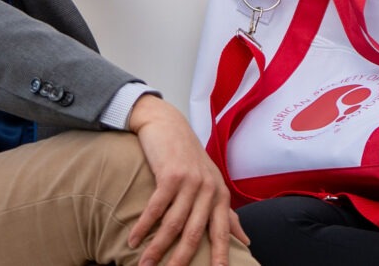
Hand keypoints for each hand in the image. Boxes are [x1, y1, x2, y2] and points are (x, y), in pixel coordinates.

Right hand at [126, 95, 244, 265]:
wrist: (169, 126)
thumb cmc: (190, 160)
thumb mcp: (212, 184)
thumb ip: (226, 213)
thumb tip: (245, 240)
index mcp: (220, 194)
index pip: (222, 231)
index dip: (220, 254)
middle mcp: (209, 189)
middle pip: (195, 233)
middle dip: (182, 258)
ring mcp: (191, 182)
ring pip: (173, 224)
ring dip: (157, 248)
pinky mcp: (171, 175)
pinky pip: (156, 208)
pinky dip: (143, 227)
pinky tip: (133, 241)